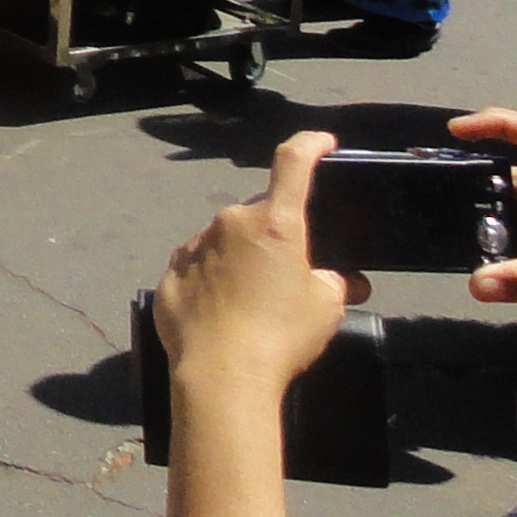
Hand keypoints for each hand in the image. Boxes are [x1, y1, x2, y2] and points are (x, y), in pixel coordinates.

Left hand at [154, 133, 359, 406]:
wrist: (221, 374)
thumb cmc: (281, 337)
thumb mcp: (327, 308)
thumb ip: (337, 283)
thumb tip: (346, 280)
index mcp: (274, 223)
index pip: (293, 164)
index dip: (309, 146)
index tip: (321, 142)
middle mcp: (229, 223)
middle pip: (258, 215)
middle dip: (274, 237)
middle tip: (288, 275)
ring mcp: (194, 245)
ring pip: (224, 241)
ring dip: (240, 259)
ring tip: (253, 304)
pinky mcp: (171, 272)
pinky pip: (197, 265)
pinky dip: (212, 279)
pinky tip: (223, 312)